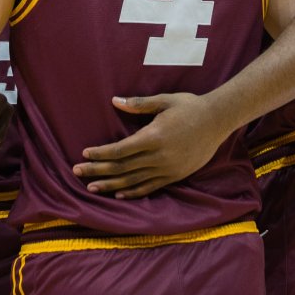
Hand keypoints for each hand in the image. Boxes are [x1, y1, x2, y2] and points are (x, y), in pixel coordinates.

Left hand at [70, 93, 229, 199]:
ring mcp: (167, 169)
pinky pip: (150, 187)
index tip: (85, 153)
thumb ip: (138, 104)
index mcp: (154, 136)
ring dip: (110, 184)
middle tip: (77, 172)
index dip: (101, 153)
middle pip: (122, 167)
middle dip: (97, 170)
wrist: (217, 121)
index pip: (120, 150)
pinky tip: (119, 193)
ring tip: (92, 187)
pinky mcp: (175, 175)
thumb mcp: (164, 100)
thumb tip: (115, 101)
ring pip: (133, 180)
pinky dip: (133, 192)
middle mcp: (158, 156)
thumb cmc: (190, 106)